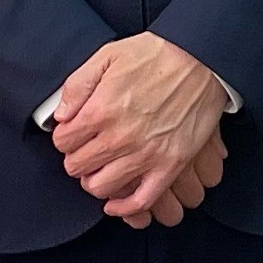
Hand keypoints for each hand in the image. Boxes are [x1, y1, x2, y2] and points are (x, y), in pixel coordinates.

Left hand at [50, 34, 231, 224]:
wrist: (201, 59)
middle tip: (88, 149)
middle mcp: (120, 137)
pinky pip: (140, 200)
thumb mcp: (107, 56)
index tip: (74, 133)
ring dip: (96, 180)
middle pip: (77, 167)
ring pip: (101, 187)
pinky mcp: (169, 165)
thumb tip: (61, 115)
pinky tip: (116, 201)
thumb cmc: (156, 55)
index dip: (65, 137)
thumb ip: (77, 85)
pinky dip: (124, 207)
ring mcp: (146, 154)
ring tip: (103, 167)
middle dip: (78, 158)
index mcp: (101, 110)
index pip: (63, 142)